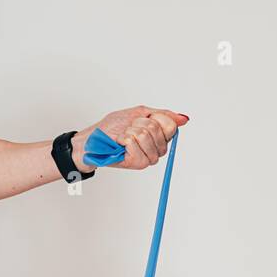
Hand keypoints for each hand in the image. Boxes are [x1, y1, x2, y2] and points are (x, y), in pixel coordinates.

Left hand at [73, 106, 188, 171]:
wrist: (92, 141)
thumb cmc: (111, 128)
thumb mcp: (137, 113)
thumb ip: (161, 115)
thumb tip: (183, 118)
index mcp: (159, 137)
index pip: (171, 125)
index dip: (155, 118)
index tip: (140, 119)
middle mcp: (156, 149)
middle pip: (157, 128)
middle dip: (139, 123)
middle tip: (128, 129)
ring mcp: (148, 158)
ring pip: (146, 134)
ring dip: (130, 130)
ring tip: (123, 137)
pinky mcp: (137, 163)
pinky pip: (134, 141)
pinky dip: (124, 138)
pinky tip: (120, 144)